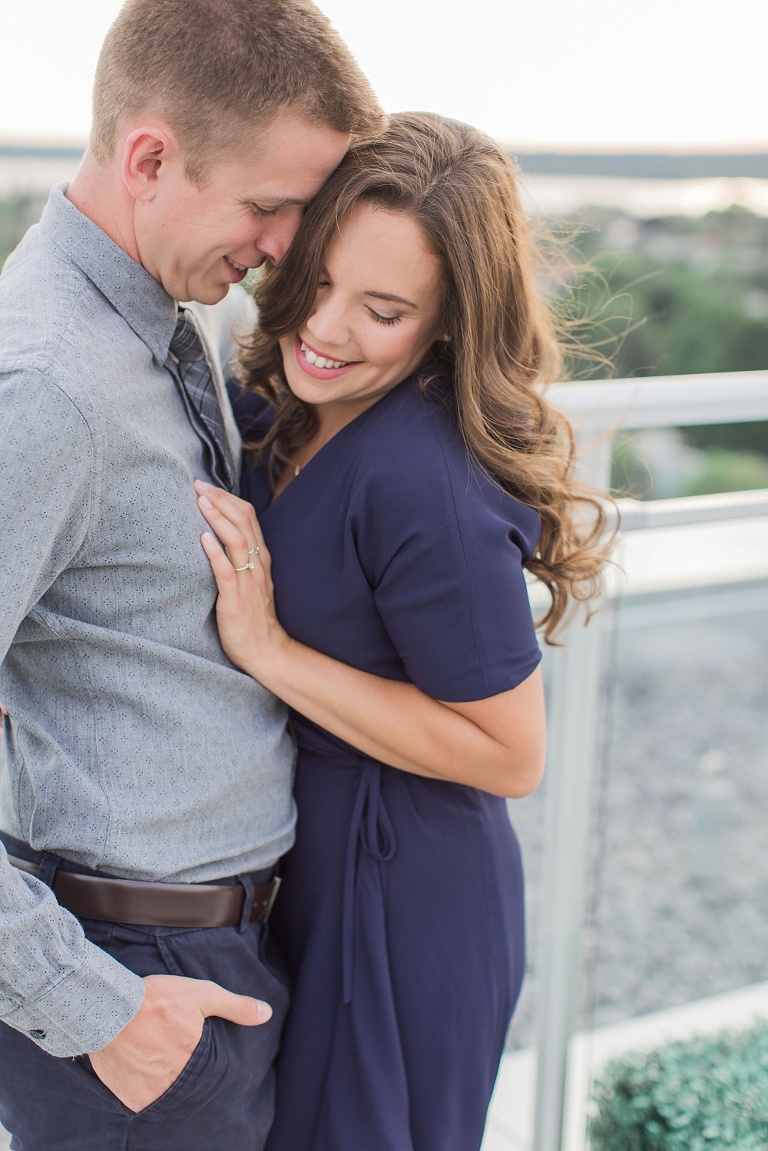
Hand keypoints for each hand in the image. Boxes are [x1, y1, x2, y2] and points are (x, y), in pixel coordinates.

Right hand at [88, 973, 271, 1111]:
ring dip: (160, 1080)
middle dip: (178, 1070)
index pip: (208, 1073)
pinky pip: (139, 1100)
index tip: (186, 1048)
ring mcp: (150, 1094)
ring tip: (151, 1057)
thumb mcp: (201, 995)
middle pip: (183, 1083)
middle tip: (166, 1051)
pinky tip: (136, 1068)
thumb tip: (267, 1013)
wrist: (107, 1007)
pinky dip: (140, 1088)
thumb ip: (236, 1006)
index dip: (196, 1059)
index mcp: (195, 1061)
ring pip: (162, 1094)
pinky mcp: (129, 1098)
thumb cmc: (156, 999)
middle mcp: (174, 1083)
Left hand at [194, 480, 291, 680]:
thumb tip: (217, 538)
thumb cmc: (253, 618)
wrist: (266, 651)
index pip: (248, 518)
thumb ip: (240, 560)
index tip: (206, 486)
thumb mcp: (250, 582)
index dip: (228, 499)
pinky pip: (226, 572)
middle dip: (220, 500)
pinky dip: (215, 553)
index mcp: (260, 559)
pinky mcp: (235, 600)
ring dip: (218, 519)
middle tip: (198, 485)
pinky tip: (202, 539)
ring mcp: (248, 582)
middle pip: (243, 522)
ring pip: (238, 541)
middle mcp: (257, 565)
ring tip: (199, 502)